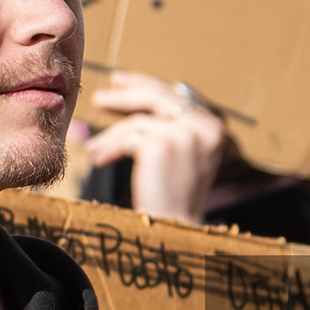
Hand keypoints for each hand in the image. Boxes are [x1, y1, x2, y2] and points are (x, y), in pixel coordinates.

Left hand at [81, 75, 226, 222]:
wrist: (175, 228)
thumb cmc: (172, 196)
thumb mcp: (180, 154)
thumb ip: (170, 127)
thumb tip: (136, 97)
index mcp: (215, 127)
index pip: (179, 95)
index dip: (148, 85)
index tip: (122, 81)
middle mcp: (206, 126)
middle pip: (159, 96)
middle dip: (126, 94)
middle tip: (100, 97)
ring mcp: (187, 133)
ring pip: (139, 119)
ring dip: (111, 135)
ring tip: (94, 147)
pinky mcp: (164, 144)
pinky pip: (130, 135)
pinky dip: (111, 146)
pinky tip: (100, 158)